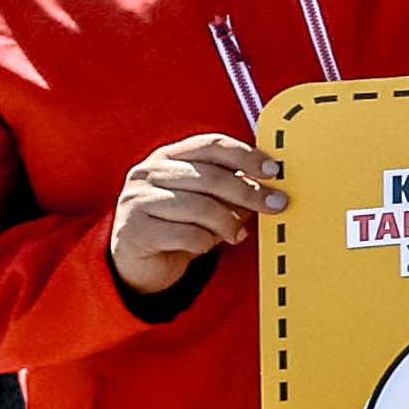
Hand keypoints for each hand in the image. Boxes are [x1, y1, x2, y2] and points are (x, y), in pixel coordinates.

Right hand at [105, 134, 269, 300]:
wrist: (139, 263)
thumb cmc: (178, 226)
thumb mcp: (208, 202)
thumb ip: (232, 189)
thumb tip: (270, 187)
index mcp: (168, 156)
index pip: (211, 145)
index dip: (246, 155)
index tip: (273, 170)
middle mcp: (147, 172)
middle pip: (210, 176)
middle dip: (249, 193)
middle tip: (275, 204)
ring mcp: (136, 200)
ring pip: (200, 207)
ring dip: (227, 223)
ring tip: (235, 234)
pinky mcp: (133, 230)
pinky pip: (185, 234)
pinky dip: (205, 242)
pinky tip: (206, 246)